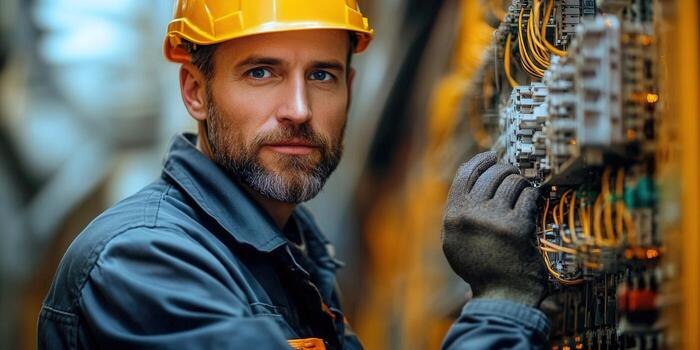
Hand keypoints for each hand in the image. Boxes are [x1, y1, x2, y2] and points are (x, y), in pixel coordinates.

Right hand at [441, 151, 546, 306]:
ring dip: (520, 182)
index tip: (491, 156)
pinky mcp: (517, 226)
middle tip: (512, 174)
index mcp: (452, 217)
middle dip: (505, 169)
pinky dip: (532, 195)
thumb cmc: (481, 268)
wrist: (502, 295)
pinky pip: (527, 196)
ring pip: (511, 181)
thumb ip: (458, 212)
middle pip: (490, 173)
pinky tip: (532, 200)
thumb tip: (470, 177)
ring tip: (522, 189)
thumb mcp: (455, 241)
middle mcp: (470, 215)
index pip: (464, 174)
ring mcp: (494, 220)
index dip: (480, 160)